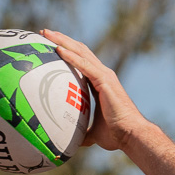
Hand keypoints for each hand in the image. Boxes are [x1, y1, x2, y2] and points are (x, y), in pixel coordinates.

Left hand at [39, 30, 153, 151]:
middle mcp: (103, 74)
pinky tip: (58, 49)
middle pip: (79, 51)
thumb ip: (80, 132)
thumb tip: (67, 142)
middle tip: (44, 33)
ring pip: (80, 52)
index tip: (51, 46)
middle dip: (62, 40)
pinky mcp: (104, 80)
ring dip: (63, 41)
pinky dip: (71, 56)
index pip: (81, 61)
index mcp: (100, 83)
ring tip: (47, 33)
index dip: (67, 52)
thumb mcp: (92, 133)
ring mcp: (104, 75)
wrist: (130, 135)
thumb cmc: (115, 135)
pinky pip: (84, 65)